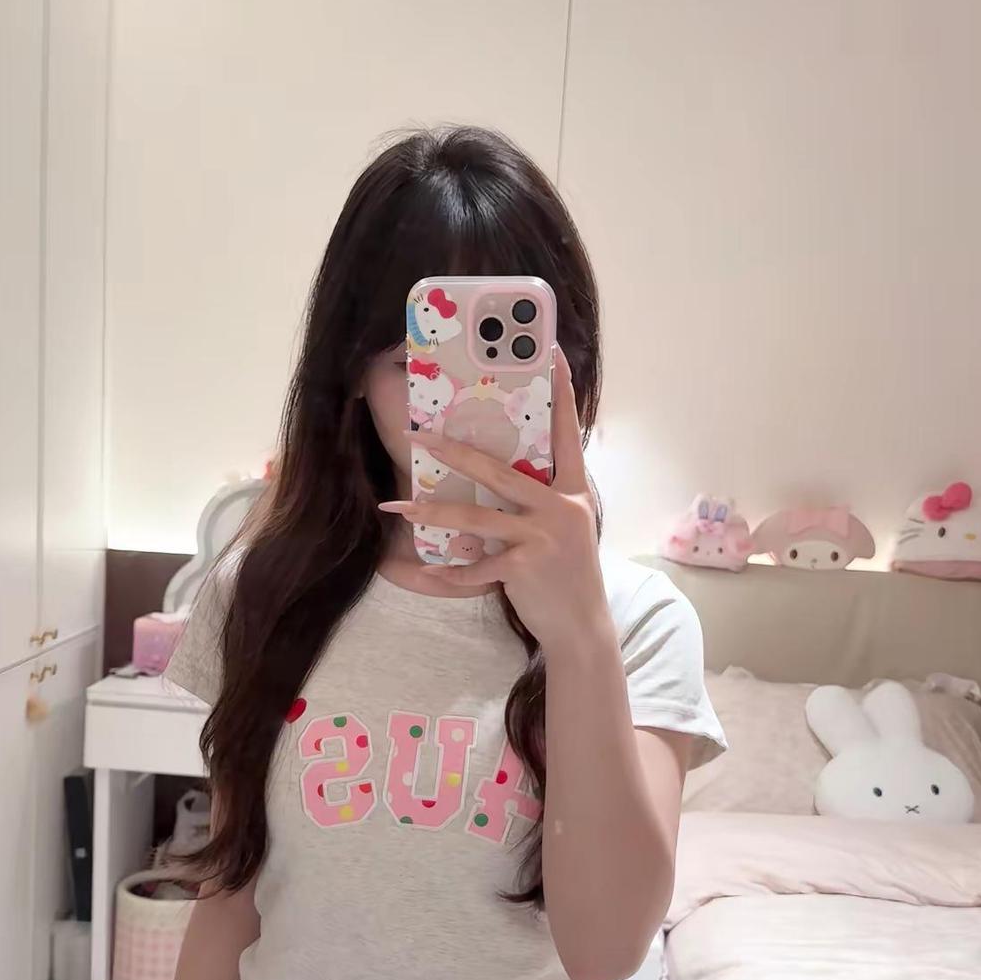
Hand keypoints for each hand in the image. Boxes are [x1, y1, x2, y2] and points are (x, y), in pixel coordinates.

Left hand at [383, 348, 610, 651]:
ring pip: (477, 516)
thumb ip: (542, 500)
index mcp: (574, 491)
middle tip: (418, 436)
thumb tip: (504, 473)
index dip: (561, 392)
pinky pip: (477, 565)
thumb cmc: (567, 575)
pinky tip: (427, 571)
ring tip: (397, 504)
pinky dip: (450, 571)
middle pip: (500, 470)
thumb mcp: (566, 529)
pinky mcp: (527, 567)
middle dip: (454, 452)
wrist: (582, 627)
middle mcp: (562, 508)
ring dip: (431, 510)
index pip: (567, 433)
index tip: (549, 352)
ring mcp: (545, 536)